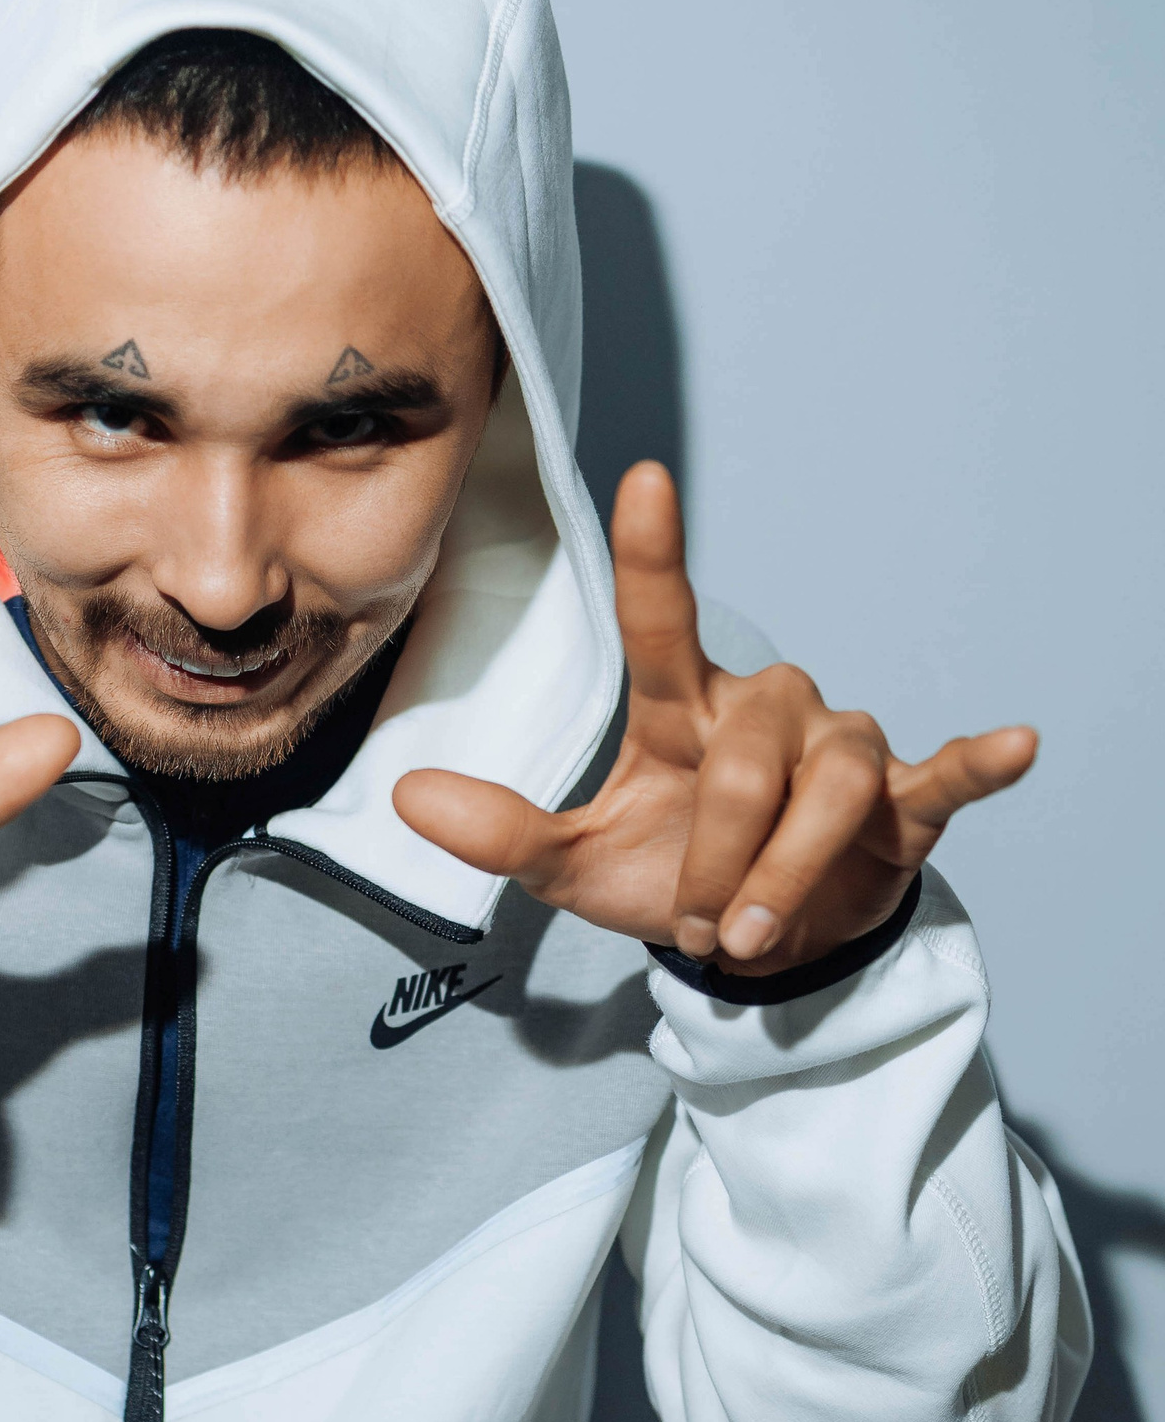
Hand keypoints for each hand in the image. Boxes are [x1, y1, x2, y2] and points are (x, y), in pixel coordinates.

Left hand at [393, 463, 1035, 980]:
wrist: (757, 942)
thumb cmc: (671, 873)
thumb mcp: (575, 868)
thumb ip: (501, 832)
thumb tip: (405, 794)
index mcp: (685, 711)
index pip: (662, 620)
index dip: (654, 556)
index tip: (644, 479)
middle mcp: (766, 711)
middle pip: (749, 756)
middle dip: (719, 852)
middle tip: (695, 922)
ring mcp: (841, 748)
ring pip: (827, 787)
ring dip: (786, 869)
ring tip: (747, 931)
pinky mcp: (905, 799)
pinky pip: (948, 771)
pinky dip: (981, 761)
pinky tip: (1017, 743)